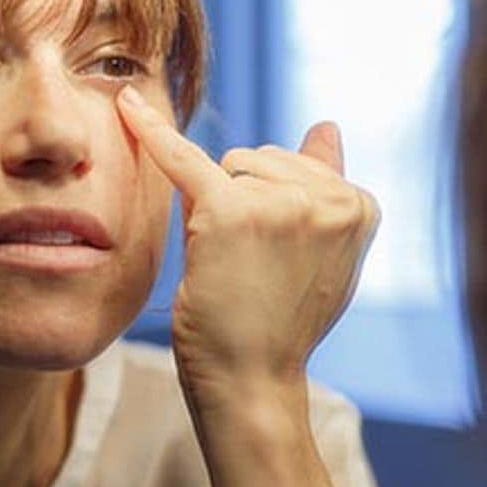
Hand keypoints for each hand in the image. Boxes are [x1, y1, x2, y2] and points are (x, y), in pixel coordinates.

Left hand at [116, 85, 378, 422]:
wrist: (255, 380)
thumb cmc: (285, 317)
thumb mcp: (324, 249)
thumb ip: (325, 184)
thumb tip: (327, 125)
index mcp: (362, 203)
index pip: (297, 168)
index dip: (274, 208)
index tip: (278, 258)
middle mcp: (332, 198)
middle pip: (262, 161)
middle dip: (245, 199)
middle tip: (255, 265)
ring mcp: (284, 201)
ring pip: (230, 167)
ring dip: (219, 207)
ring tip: (235, 263)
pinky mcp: (230, 211)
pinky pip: (184, 160)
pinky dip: (151, 132)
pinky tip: (125, 106)